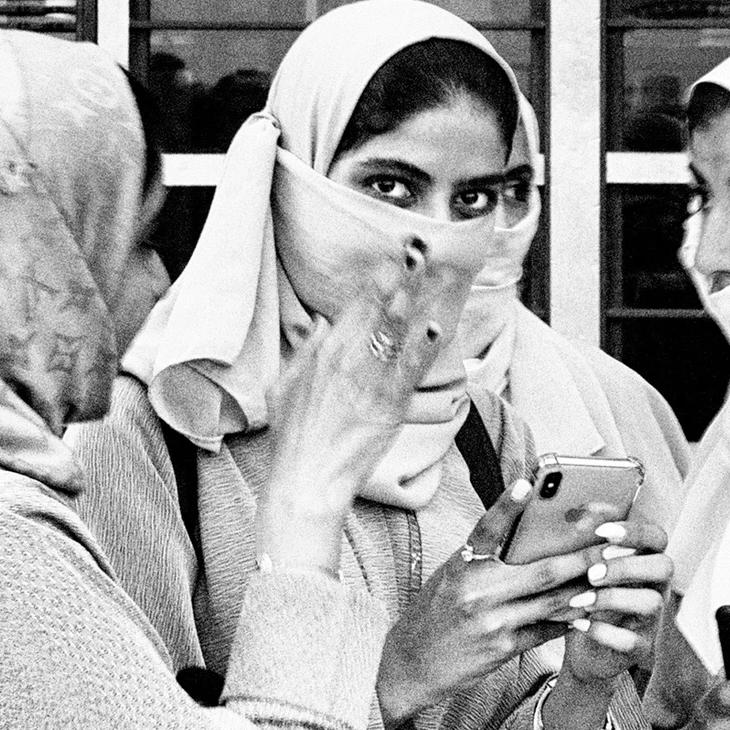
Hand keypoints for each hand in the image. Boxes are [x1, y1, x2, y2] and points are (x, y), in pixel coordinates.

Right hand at [260, 244, 480, 568]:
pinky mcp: (386, 407)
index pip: (356, 304)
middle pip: (380, 308)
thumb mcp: (286, 387)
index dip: (380, 278)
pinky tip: (438, 327)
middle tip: (424, 249)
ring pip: (398, 331)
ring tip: (443, 275)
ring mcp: (367, 382)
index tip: (397, 256)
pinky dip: (423, 348)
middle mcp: (346, 360)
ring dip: (423, 300)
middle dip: (404, 276)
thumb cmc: (295, 439)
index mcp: (323, 353)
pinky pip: (408, 371)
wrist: (305, 480)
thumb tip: (321, 324)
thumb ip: (306, 353)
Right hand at [376, 482, 603, 724]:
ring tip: (613, 576)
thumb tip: (526, 540)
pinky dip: (568, 619)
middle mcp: (477, 593)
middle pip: (543, 571)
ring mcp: (492, 622)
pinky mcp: (502, 648)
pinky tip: (589, 610)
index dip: (507, 505)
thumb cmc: (434, 615)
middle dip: (584, 559)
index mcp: (461, 567)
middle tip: (614, 545)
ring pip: (552, 602)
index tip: (528, 481)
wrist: (410, 666)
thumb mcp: (450, 578)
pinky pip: (545, 630)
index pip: (487, 530)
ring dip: (587, 589)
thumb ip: (482, 561)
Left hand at [552, 510, 674, 691]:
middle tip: (592, 573)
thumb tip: (578, 509)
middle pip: (664, 567)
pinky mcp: (640, 648)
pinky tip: (578, 625)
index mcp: (644, 562)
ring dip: (613, 598)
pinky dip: (603, 633)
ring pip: (652, 603)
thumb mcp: (583, 568)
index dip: (635, 531)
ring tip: (580, 600)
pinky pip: (632, 641)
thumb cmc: (586, 599)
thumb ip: (586, 541)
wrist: (586, 651)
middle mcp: (655, 588)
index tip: (603, 532)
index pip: (657, 537)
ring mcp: (651, 620)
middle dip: (627, 565)